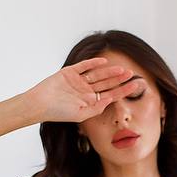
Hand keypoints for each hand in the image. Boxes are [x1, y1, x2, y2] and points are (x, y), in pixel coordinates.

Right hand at [25, 57, 143, 124]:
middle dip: (119, 80)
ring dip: (110, 72)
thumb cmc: (58, 113)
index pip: (110, 95)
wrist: (40, 104)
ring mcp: (78, 81)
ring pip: (98, 74)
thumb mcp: (81, 115)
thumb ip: (96, 108)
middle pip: (106, 83)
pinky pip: (84, 66)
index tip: (136, 87)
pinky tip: (104, 61)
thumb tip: (110, 101)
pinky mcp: (70, 72)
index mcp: (89, 102)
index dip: (123, 91)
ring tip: (123, 69)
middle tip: (132, 74)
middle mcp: (86, 91)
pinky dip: (93, 63)